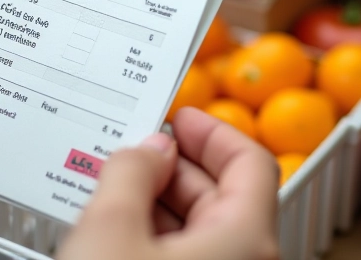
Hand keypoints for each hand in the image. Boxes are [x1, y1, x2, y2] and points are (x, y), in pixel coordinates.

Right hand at [58, 107, 279, 259]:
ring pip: (201, 231)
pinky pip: (184, 257)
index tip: (177, 115)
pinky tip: (112, 234)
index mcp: (245, 239)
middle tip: (130, 149)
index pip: (251, 163)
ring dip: (158, 203)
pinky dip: (153, 237)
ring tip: (111, 189)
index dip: (212, 131)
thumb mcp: (109, 230)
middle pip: (224, 196)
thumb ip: (130, 174)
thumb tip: (150, 148)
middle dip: (174, 167)